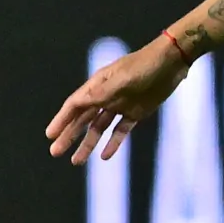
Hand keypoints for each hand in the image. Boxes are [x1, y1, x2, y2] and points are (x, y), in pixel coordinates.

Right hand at [47, 37, 189, 163]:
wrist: (173, 61)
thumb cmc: (146, 65)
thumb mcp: (124, 78)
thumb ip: (103, 92)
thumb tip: (80, 103)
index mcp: (99, 84)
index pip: (74, 105)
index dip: (61, 120)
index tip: (50, 135)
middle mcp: (106, 95)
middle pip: (82, 119)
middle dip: (69, 135)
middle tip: (55, 152)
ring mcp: (121, 105)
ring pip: (98, 128)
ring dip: (87, 143)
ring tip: (76, 161)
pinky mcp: (136, 112)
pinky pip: (120, 131)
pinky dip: (112, 144)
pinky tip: (104, 157)